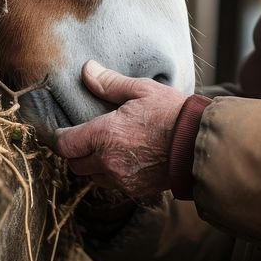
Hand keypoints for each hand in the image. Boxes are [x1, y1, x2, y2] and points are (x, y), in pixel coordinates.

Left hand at [55, 60, 187, 197]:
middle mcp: (108, 162)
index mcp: (104, 135)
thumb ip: (109, 83)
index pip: (65, 144)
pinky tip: (125, 159)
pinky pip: (114, 185)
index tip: (64, 131)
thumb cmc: (172, 113)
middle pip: (75, 164)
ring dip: (94, 165)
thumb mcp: (141, 90)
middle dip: (77, 152)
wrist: (199, 144)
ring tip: (107, 149)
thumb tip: (87, 70)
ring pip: (93, 177)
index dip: (61, 137)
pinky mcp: (136, 190)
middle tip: (86, 138)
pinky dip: (113, 174)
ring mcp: (122, 179)